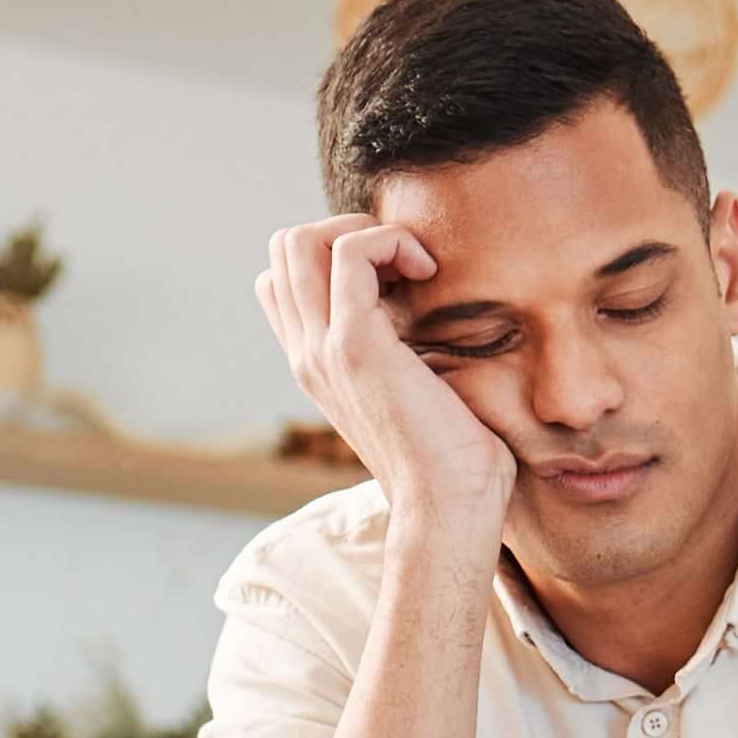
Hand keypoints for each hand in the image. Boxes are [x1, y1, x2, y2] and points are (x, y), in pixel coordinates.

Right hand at [255, 216, 515, 557]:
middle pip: (286, 248)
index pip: (284, 279)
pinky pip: (349, 250)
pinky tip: (429, 273)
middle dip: (347, 231)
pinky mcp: (354, 343)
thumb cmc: (452, 460)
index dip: (334, 256)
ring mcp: (322, 347)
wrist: (450, 506)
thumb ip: (401, 355)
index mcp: (315, 364)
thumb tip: (431, 315)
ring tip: (416, 267)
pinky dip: (391, 241)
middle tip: (406, 267)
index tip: (397, 280)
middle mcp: (306, 352)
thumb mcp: (415, 394)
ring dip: (366, 231)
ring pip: (302, 239)